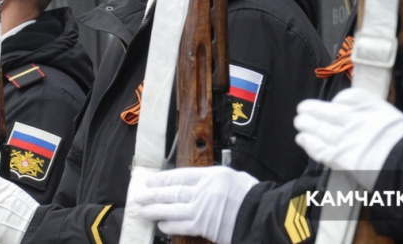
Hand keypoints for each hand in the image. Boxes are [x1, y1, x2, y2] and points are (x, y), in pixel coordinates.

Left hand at [132, 166, 258, 243]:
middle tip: (140, 195)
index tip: (151, 180)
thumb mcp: (233, 178)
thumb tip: (201, 186)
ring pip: (173, 208)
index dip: (163, 178)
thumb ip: (215, 181)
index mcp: (211, 175)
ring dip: (156, 209)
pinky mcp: (204, 226)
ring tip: (143, 209)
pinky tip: (161, 224)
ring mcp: (202, 209)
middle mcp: (204, 191)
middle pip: (173, 192)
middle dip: (154, 194)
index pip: (180, 176)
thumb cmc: (253, 196)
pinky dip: (170, 225)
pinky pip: (182, 225)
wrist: (263, 215)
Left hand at [294, 87, 402, 189]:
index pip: (345, 98)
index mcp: (368, 106)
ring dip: (307, 125)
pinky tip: (302, 139)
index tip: (333, 105)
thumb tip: (369, 119)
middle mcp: (353, 118)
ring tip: (299, 122)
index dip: (336, 102)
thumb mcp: (393, 118)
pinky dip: (309, 144)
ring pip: (320, 129)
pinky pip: (320, 149)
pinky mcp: (339, 156)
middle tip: (302, 109)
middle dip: (312, 110)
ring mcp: (344, 137)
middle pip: (327, 112)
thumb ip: (377, 115)